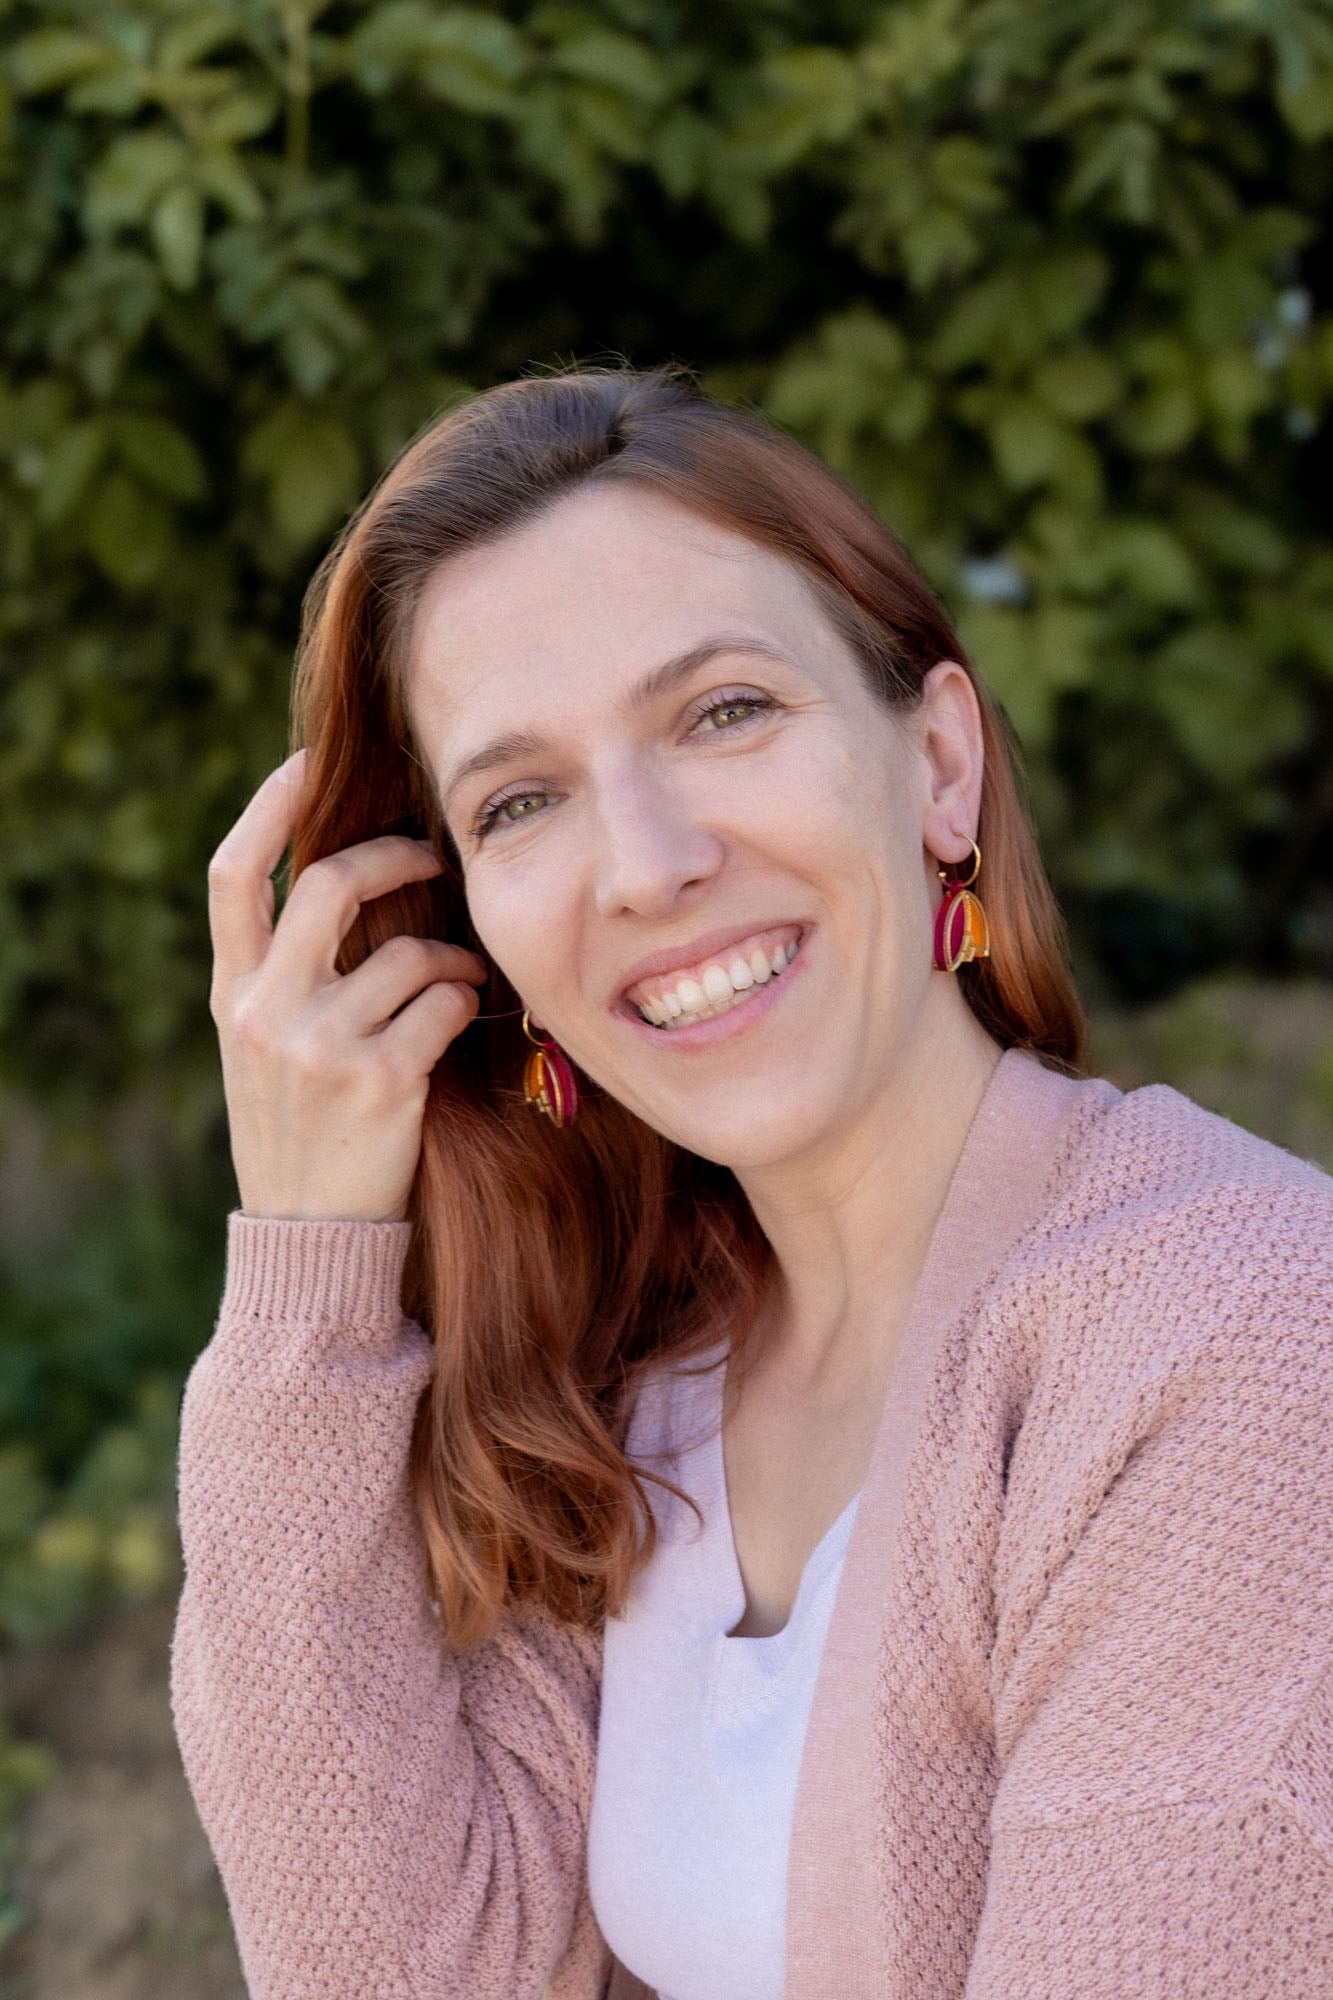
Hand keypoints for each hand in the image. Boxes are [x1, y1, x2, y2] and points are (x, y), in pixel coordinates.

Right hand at [207, 749, 486, 1222]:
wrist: (310, 1234)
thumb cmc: (300, 1130)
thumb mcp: (261, 1049)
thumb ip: (284, 976)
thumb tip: (342, 884)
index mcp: (231, 995)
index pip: (232, 877)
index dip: (267, 809)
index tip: (305, 764)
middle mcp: (265, 1012)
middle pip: (329, 885)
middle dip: (392, 857)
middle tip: (429, 856)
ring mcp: (320, 1046)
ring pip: (407, 951)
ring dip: (450, 955)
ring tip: (461, 973)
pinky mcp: (381, 1081)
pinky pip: (443, 1004)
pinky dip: (465, 1001)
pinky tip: (465, 1015)